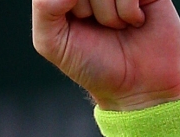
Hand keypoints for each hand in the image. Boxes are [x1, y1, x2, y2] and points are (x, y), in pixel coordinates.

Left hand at [32, 0, 179, 110]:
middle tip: (96, 26)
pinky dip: (128, 11)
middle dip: (84, 9)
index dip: (66, 7)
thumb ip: (44, 7)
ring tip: (116, 27)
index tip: (76, 23)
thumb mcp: (52, 42)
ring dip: (108, 14)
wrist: (136, 86)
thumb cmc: (91, 63)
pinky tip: (134, 21)